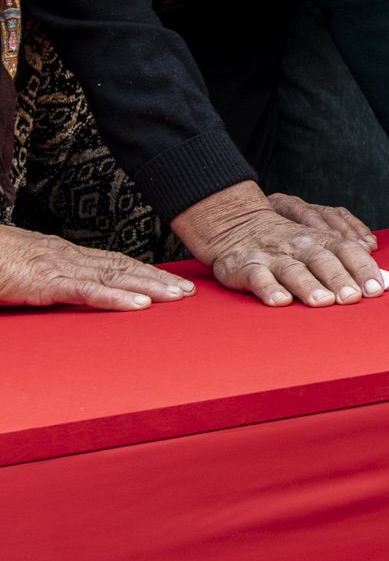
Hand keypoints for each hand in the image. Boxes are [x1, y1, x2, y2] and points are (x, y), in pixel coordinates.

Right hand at [0, 223, 192, 310]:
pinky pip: (86, 291)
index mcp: (66, 255)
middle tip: (188, 292)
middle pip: (123, 268)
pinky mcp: (45, 282)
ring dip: (149, 287)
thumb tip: (68, 289)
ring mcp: (59, 268)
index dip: (145, 271)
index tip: (170, 281)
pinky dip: (115, 298)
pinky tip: (139, 305)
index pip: (115, 262)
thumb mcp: (28, 269)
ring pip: (114, 277)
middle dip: (158, 279)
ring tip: (177, 297)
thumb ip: (51, 278)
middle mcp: (69, 257)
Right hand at [169, 182, 388, 307]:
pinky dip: (270, 289)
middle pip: (323, 260)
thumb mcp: (318, 244)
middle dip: (340, 278)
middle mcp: (300, 246)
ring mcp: (273, 256)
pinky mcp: (247, 267)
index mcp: (321, 240)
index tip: (377, 289)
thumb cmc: (289, 243)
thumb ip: (347, 259)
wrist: (238, 225)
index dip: (363, 269)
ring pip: (293, 270)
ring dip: (309, 286)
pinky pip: (259, 278)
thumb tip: (385, 281)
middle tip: (353, 298)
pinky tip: (281, 302)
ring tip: (323, 302)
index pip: (347, 251)